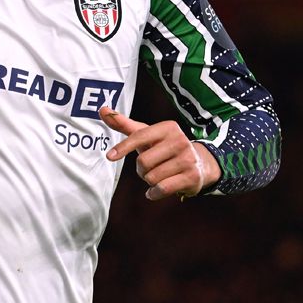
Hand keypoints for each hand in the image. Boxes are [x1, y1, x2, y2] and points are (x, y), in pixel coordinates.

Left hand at [100, 106, 221, 200]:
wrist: (199, 164)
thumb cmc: (164, 147)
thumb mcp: (147, 135)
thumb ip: (124, 124)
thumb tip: (102, 110)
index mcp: (168, 127)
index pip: (139, 136)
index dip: (123, 147)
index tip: (109, 156)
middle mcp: (180, 141)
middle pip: (143, 162)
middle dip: (141, 170)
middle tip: (151, 167)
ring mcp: (187, 159)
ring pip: (152, 177)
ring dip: (149, 181)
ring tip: (160, 175)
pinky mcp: (192, 176)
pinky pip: (162, 188)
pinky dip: (154, 193)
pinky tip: (155, 191)